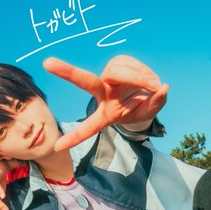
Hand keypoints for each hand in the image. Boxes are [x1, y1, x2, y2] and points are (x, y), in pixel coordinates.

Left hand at [43, 55, 168, 150]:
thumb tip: (163, 88)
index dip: (74, 138)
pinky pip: (131, 64)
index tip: (56, 147)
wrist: (146, 93)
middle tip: (47, 63)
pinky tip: (147, 79)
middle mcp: (102, 93)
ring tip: (151, 86)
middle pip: (85, 82)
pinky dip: (144, 72)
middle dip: (67, 72)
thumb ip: (156, 104)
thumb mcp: (148, 114)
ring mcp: (108, 76)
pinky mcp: (116, 62)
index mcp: (105, 114)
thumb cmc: (141, 108)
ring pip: (121, 71)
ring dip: (141, 78)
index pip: (88, 128)